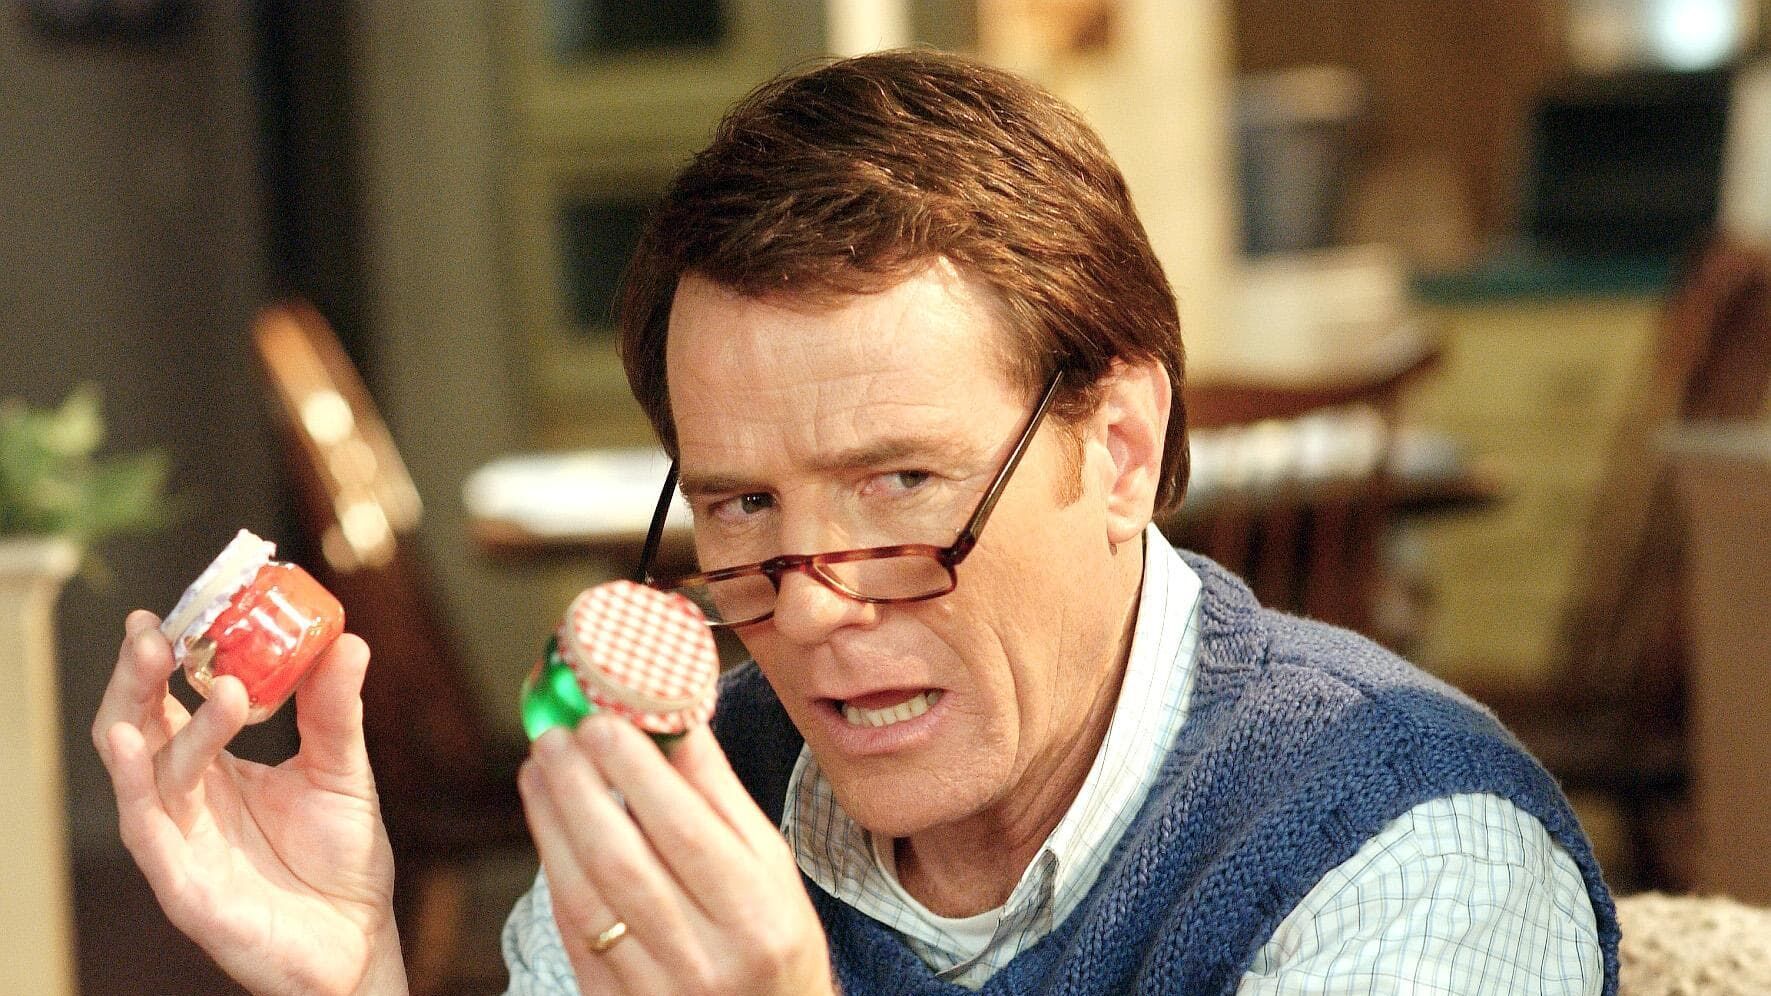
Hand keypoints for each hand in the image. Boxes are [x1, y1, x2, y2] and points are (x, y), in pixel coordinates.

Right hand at [92, 610, 407, 995]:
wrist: (359, 941)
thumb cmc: (339, 860)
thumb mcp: (342, 770)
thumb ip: (335, 709)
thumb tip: (346, 638)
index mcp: (213, 768)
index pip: (168, 702)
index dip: (161, 657)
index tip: (173, 608)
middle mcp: (184, 801)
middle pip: (136, 727)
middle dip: (138, 678)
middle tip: (157, 631)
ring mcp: (178, 844)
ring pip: (147, 774)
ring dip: (168, 723)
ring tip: (219, 687)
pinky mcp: (184, 888)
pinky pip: (149, 833)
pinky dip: (139, 787)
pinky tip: (138, 746)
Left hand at [521, 715, 834, 995]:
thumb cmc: (774, 938)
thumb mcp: (772, 868)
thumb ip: (722, 797)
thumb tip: (678, 720)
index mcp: (756, 915)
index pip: (685, 831)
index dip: (636, 773)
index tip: (603, 720)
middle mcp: (706, 958)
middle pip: (623, 863)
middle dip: (580, 790)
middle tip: (557, 734)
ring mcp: (656, 989)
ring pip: (586, 898)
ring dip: (552, 824)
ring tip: (539, 767)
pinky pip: (574, 933)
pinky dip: (555, 871)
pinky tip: (546, 824)